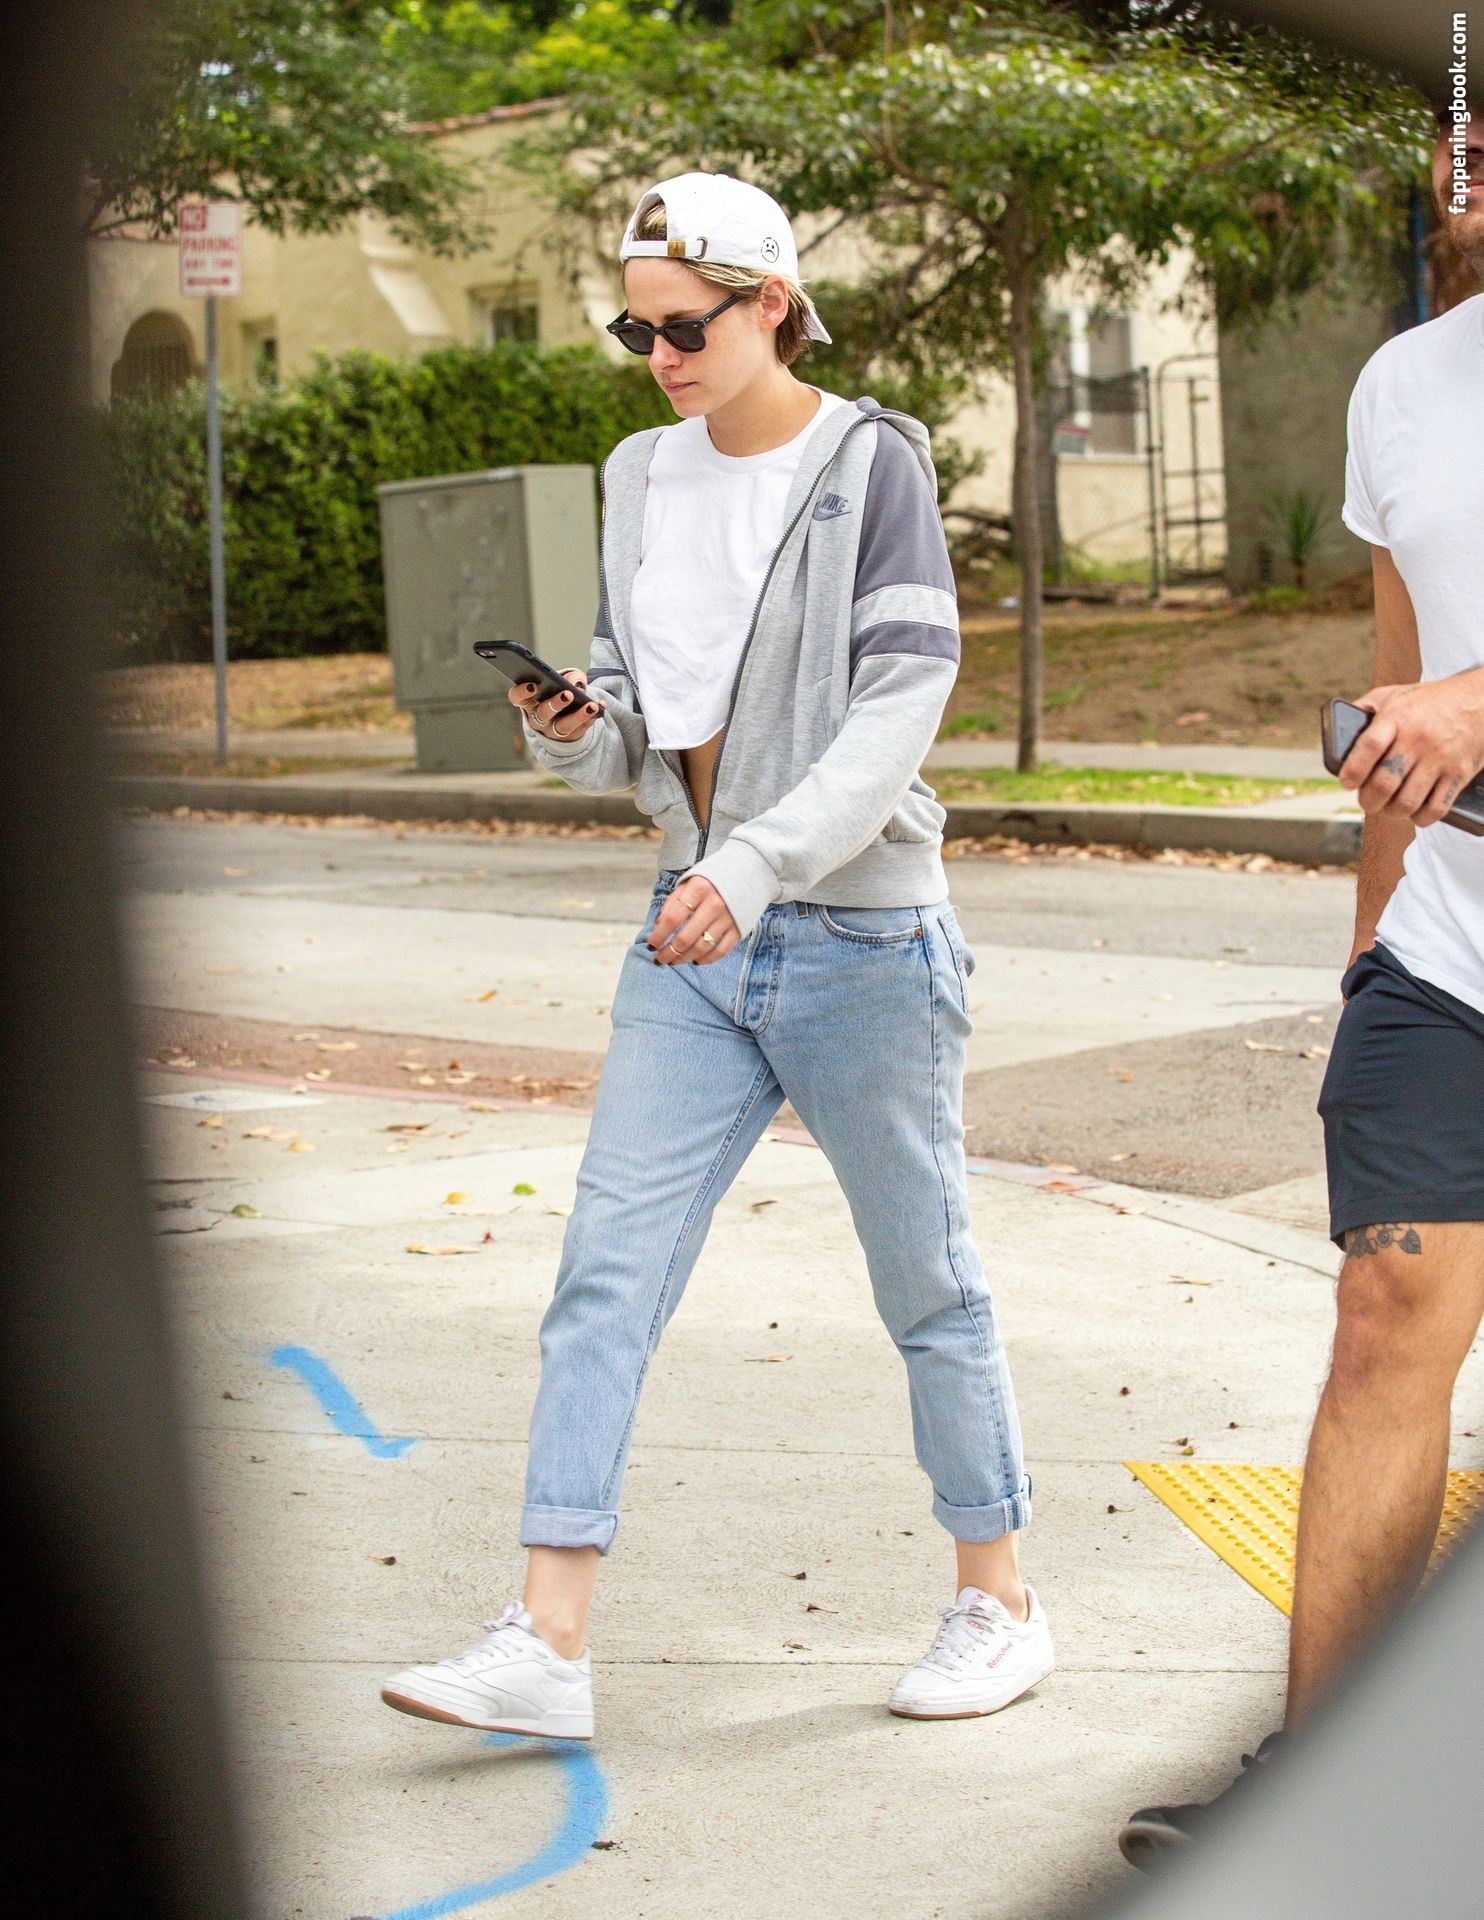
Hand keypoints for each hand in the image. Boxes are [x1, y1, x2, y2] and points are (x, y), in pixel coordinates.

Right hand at [508, 668, 605, 742]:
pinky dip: (591, 718)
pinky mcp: (568, 738)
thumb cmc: (559, 692)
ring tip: (592, 705)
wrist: (567, 716)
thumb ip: (570, 677)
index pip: (516, 698)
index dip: (521, 692)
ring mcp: (552, 731)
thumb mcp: (564, 681)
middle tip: (568, 694)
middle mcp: (537, 718)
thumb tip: (578, 684)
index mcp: (529, 701)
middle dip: (555, 704)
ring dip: (578, 716)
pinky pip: (580, 730)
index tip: (533, 685)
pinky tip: (601, 708)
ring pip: (563, 727)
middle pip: (542, 713)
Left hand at [648, 876, 739, 965]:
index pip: (672, 918)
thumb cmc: (713, 878)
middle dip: (668, 952)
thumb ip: (673, 902)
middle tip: (659, 958)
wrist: (749, 871)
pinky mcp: (739, 929)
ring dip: (684, 958)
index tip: (651, 945)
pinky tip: (695, 960)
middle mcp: (714, 905)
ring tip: (673, 961)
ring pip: (701, 948)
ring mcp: (728, 919)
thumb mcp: (690, 881)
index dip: (659, 935)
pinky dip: (706, 960)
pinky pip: (720, 951)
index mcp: (699, 889)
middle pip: (686, 938)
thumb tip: (659, 925)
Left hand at [1339, 669, 1483, 825]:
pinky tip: (1413, 810)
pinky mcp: (1459, 774)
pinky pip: (1436, 809)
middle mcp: (1419, 739)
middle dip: (1368, 800)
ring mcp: (1440, 759)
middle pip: (1385, 783)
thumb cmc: (1431, 700)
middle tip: (1366, 799)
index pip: (1369, 746)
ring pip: (1407, 802)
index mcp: (1398, 717)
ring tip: (1387, 806)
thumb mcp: (1394, 694)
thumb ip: (1365, 709)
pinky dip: (1419, 817)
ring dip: (1391, 812)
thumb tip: (1337, 727)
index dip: (1353, 770)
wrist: (1479, 700)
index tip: (1346, 782)